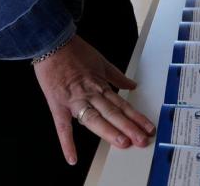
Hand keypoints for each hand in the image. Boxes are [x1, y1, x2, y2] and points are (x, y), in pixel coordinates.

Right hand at [33, 35, 154, 165]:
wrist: (51, 42)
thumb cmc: (74, 50)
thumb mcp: (100, 60)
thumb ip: (116, 76)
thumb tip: (132, 85)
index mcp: (100, 85)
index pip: (121, 104)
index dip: (136, 116)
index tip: (148, 127)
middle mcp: (90, 94)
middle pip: (112, 112)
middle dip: (129, 126)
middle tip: (142, 140)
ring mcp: (75, 100)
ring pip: (95, 118)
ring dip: (109, 131)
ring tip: (123, 143)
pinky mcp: (58, 104)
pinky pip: (62, 126)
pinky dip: (66, 143)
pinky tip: (72, 158)